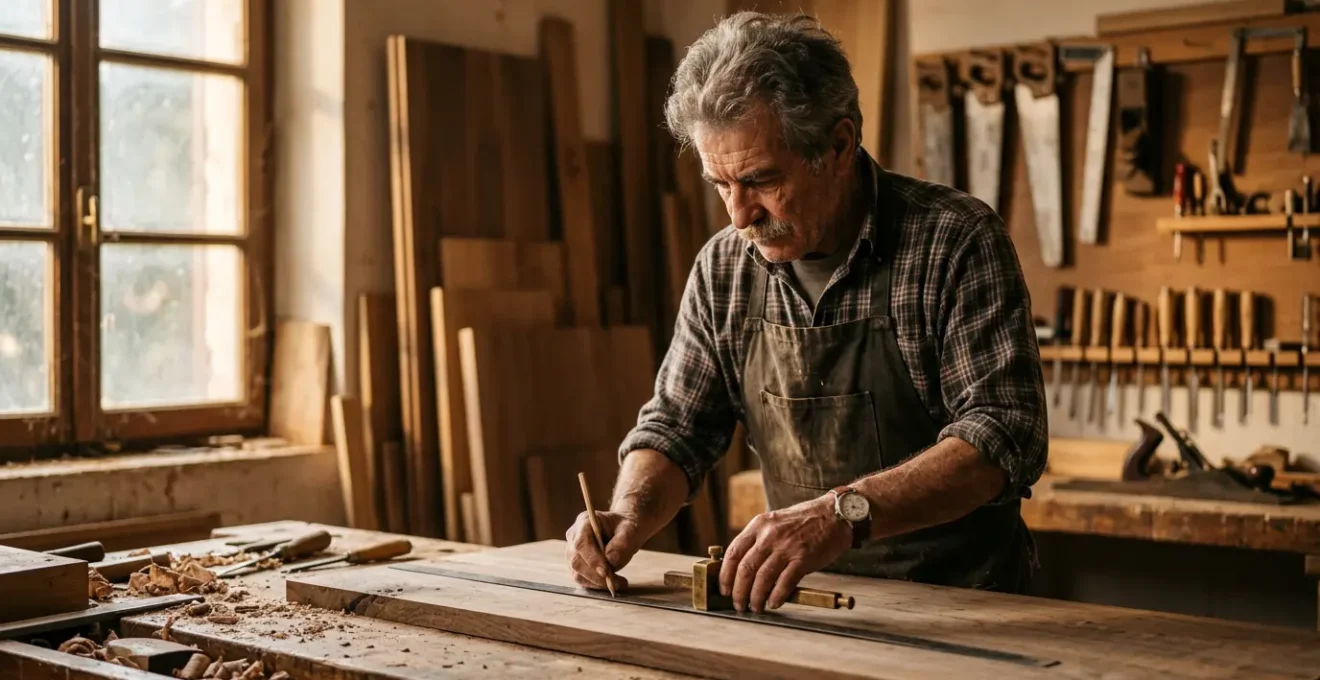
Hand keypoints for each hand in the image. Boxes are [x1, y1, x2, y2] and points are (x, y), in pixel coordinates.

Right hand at [565, 510, 644, 590]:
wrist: (624, 530)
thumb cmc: (625, 527)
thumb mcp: (630, 530)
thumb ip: (622, 542)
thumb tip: (611, 560)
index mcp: (584, 522)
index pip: (581, 543)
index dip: (592, 559)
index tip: (606, 572)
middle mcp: (574, 537)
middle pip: (576, 561)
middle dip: (595, 575)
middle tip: (616, 583)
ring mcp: (573, 552)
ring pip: (578, 573)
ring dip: (597, 583)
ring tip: (619, 583)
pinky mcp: (578, 565)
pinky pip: (582, 579)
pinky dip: (597, 585)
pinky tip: (612, 583)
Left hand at [720, 495, 851, 612]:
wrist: (834, 514)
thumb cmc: (805, 521)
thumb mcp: (775, 522)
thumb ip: (759, 541)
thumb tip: (743, 568)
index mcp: (759, 525)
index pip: (734, 552)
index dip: (726, 575)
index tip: (724, 588)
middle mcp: (770, 535)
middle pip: (746, 568)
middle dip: (739, 591)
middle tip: (738, 603)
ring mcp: (787, 546)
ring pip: (763, 578)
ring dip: (756, 597)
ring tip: (755, 607)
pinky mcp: (803, 558)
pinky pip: (785, 582)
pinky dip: (776, 596)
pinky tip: (773, 603)